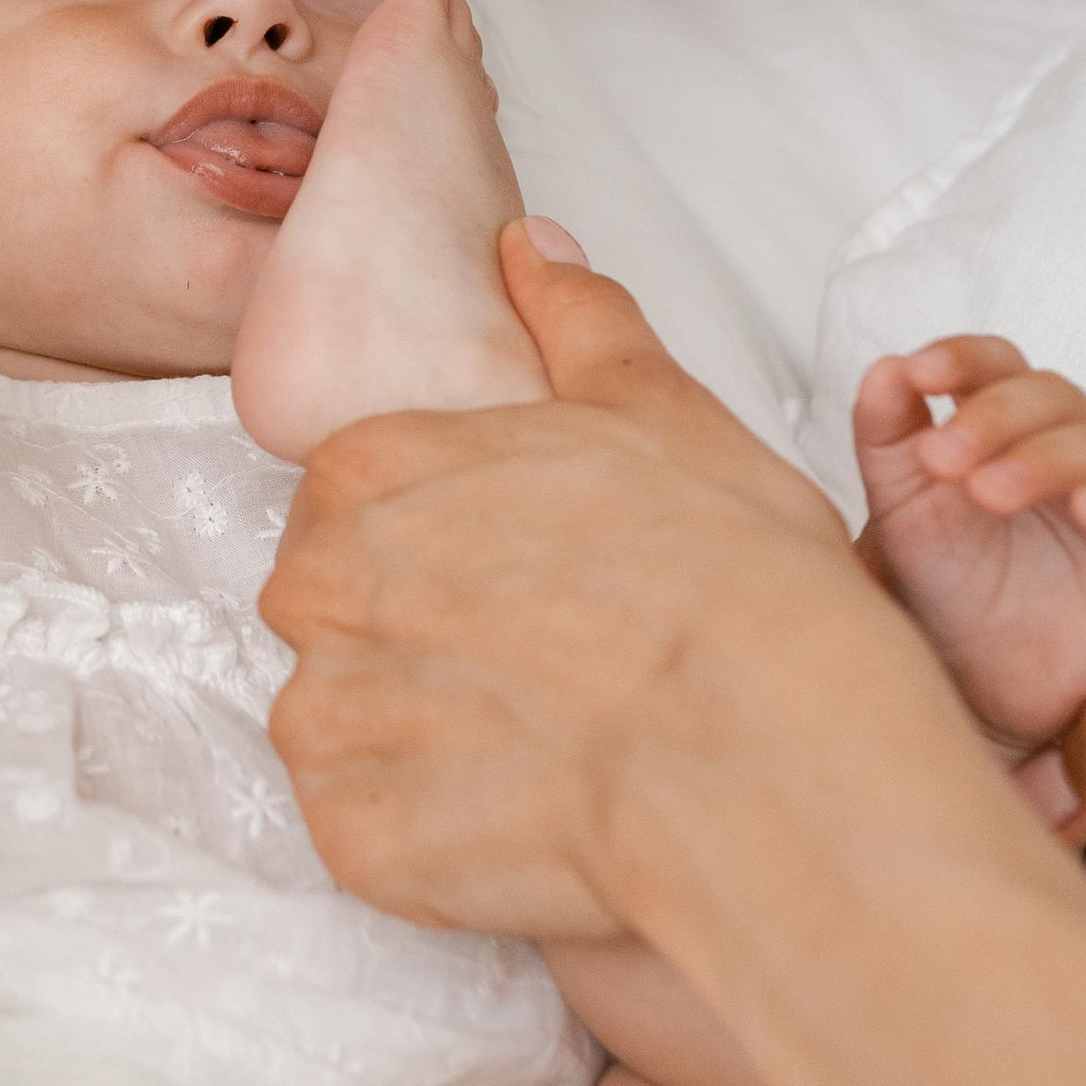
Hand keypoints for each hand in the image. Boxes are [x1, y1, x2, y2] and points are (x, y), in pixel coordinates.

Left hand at [261, 222, 887, 943]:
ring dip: (418, 741)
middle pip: (333, 612)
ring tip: (538, 748)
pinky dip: (429, 836)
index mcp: (370, 473)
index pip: (351, 502)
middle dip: (414, 639)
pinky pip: (366, 833)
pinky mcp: (359, 841)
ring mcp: (332, 723)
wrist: (764, 753)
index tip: (515, 579)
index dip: (441, 544)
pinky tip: (525, 816)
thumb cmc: (728, 578)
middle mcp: (321, 589)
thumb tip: (527, 244)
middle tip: (537, 669)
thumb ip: (577, 321)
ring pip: (340, 727)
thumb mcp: (663, 411)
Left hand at [856, 340, 1085, 747]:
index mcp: (1007, 423)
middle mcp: (1072, 444)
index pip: (997, 364)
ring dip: (1045, 458)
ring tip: (988, 493)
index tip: (920, 373)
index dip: (963, 357)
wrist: (980, 684)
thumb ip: (887, 436)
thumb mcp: (902, 508)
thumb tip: (884, 369)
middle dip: (994, 416)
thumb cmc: (949, 585)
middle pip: (1050, 395)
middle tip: (943, 459)